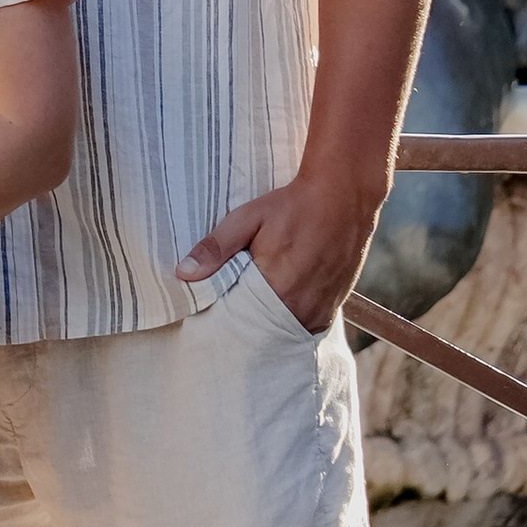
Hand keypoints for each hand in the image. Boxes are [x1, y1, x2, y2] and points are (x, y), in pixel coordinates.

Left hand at [178, 169, 385, 334]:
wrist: (343, 196)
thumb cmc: (293, 205)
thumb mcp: (248, 218)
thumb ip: (216, 248)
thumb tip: (183, 273)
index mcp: (276, 291)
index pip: (238, 322)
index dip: (223, 318)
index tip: (210, 312)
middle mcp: (300, 309)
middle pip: (261, 330)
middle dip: (245, 322)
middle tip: (231, 305)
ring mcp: (320, 312)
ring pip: (283, 329)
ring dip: (268, 321)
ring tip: (256, 302)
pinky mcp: (333, 308)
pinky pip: (303, 324)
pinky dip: (289, 316)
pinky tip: (281, 299)